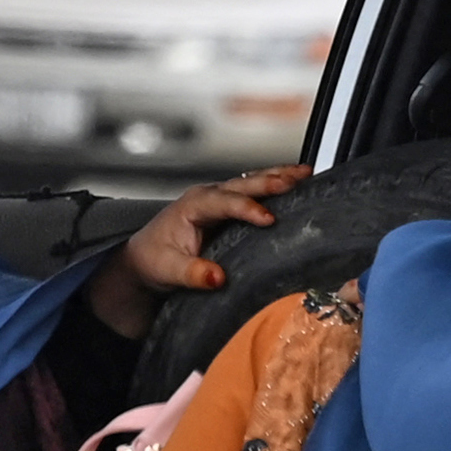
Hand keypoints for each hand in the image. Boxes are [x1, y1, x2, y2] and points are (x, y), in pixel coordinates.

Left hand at [83, 163, 312, 335]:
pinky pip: (254, 192)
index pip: (224, 202)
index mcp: (193, 206)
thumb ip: (192, 273)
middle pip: (243, 183)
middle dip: (270, 180)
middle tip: (298, 180)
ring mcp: (219, 200)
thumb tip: (218, 277)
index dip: (247, 209)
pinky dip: (275, 185)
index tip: (269, 220)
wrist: (144, 259)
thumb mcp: (168, 270)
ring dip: (278, 176)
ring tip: (306, 173)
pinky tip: (296, 184)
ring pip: (251, 182)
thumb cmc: (153, 261)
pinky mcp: (228, 209)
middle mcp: (208, 197)